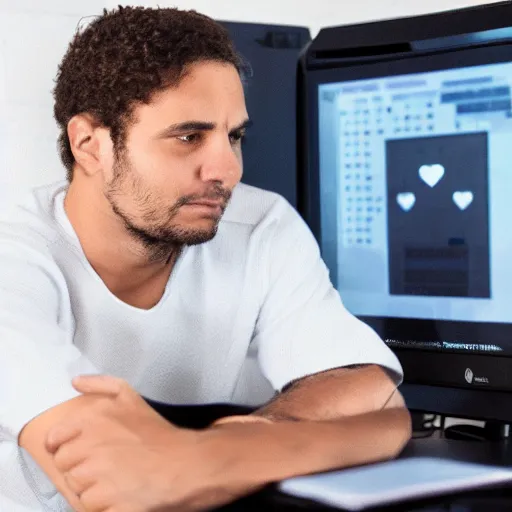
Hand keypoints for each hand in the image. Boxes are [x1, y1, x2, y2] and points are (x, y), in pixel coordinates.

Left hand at [45, 375, 257, 511]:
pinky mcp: (106, 502)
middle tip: (106, 463)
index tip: (83, 449)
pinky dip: (103, 504)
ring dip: (92, 486)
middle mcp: (90, 446)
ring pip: (75, 488)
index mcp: (92, 418)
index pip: (55, 440)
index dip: (67, 446)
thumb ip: (101, 384)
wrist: (185, 462)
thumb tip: (76, 382)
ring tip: (116, 477)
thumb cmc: (158, 432)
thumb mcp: (131, 396)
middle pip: (64, 465)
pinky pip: (89, 507)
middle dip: (81, 466)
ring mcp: (97, 476)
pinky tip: (121, 493)